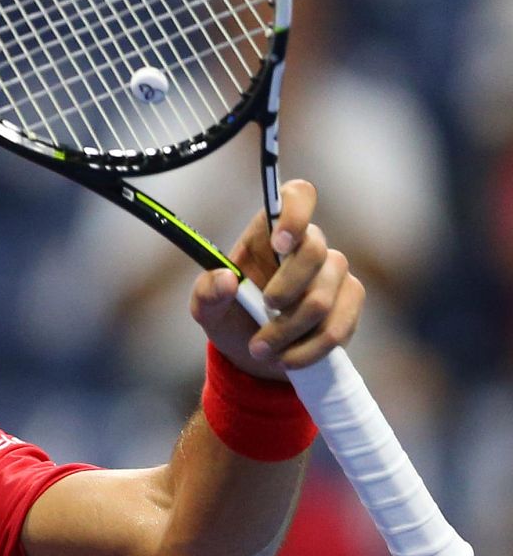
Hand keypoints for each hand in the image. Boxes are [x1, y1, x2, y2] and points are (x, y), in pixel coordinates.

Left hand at [188, 179, 365, 380]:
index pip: (298, 196)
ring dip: (288, 331)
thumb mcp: (207, 309)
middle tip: (261, 312)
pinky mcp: (350, 302)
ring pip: (322, 298)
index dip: (295, 213)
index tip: (279, 242)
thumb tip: (225, 279)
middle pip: (315, 252)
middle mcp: (308, 245)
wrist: (255, 356)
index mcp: (269, 233)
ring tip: (261, 349)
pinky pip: (338, 327)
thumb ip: (208, 292)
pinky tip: (287, 359)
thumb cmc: (231, 318)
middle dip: (284, 292)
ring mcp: (334, 273)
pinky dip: (307, 349)